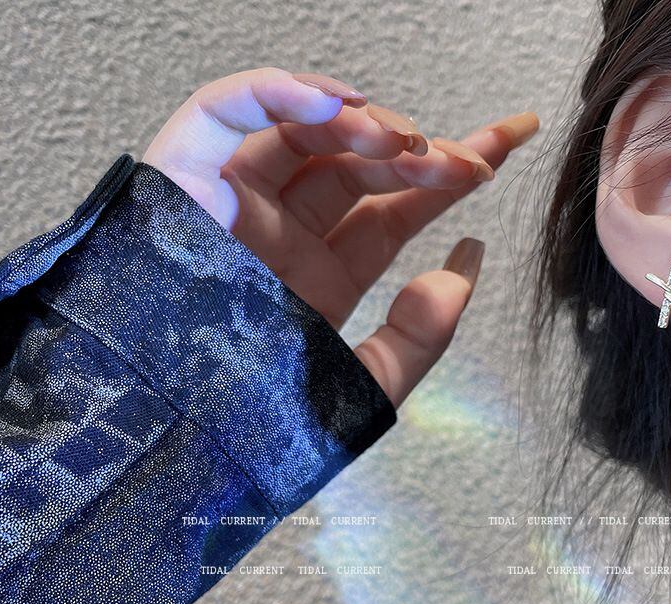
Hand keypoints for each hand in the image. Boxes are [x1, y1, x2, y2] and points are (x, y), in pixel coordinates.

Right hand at [143, 67, 537, 407]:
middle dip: (422, 153)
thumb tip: (466, 267)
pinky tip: (340, 107)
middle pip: (360, 166)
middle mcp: (282, 234)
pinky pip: (230, 111)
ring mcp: (236, 203)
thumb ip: (420, 338)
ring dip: (365, 125)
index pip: (393, 212)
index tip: (502, 154)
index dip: (448, 180)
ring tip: (408, 146)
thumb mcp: (360, 385)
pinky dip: (284, 95)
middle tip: (468, 162)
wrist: (168, 440)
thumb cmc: (254, 423)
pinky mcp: (185, 176)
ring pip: (307, 132)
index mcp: (321, 277)